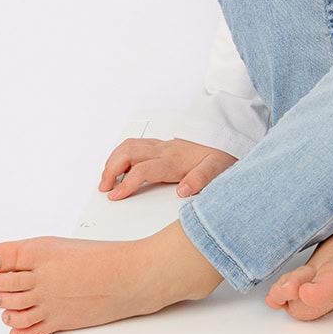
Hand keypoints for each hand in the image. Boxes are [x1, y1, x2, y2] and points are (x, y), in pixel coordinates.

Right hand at [98, 137, 237, 200]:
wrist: (227, 137)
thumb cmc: (221, 155)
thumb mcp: (217, 170)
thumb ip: (200, 180)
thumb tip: (183, 191)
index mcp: (174, 160)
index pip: (143, 170)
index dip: (126, 183)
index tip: (116, 196)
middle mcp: (164, 151)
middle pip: (128, 153)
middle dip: (110, 170)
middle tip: (104, 188)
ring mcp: (161, 146)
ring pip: (128, 146)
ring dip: (113, 161)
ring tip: (106, 178)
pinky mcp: (162, 145)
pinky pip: (135, 145)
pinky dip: (121, 154)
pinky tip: (120, 165)